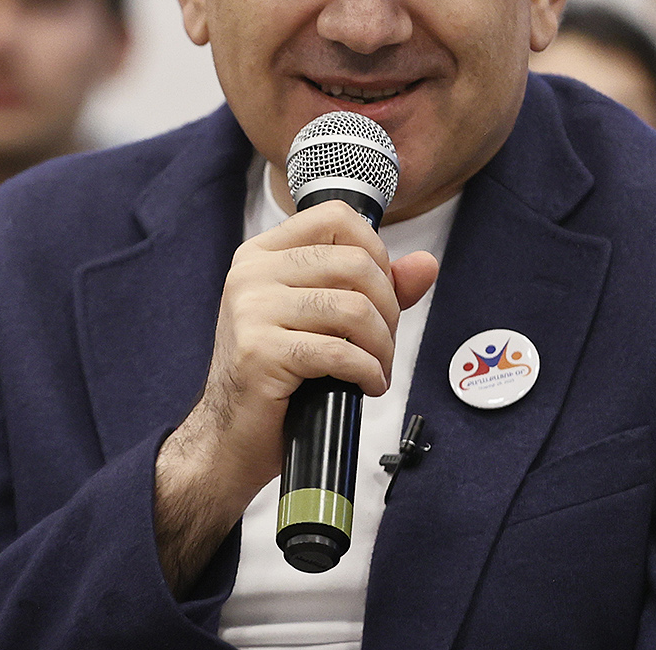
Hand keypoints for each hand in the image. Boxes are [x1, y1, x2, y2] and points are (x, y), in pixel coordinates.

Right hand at [153, 200, 437, 592]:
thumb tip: (425, 265)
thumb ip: (374, 288)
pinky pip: (340, 352)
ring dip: (382, 346)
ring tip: (377, 368)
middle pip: (354, 264)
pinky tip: (367, 385)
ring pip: (353, 309)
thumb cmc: (278, 376)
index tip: (381, 291)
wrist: (230, 436)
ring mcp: (252, 310)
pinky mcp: (260, 352)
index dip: (375, 251)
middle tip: (384, 343)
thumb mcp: (323, 320)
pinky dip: (368, 372)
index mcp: (263, 254)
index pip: (335, 218)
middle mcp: (252, 274)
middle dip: (388, 308)